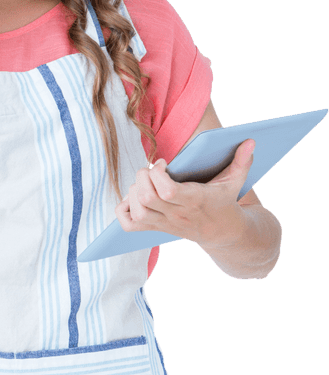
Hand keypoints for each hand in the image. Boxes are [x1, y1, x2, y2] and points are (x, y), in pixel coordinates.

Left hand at [114, 139, 255, 248]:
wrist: (223, 233)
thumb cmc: (224, 201)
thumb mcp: (235, 181)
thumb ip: (242, 161)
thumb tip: (251, 140)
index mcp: (194, 200)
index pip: (167, 191)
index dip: (158, 174)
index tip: (163, 163)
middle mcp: (177, 214)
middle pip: (146, 198)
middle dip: (142, 178)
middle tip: (150, 171)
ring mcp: (165, 224)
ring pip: (137, 212)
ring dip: (133, 192)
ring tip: (144, 182)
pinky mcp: (156, 229)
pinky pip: (129, 225)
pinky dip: (123, 210)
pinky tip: (133, 198)